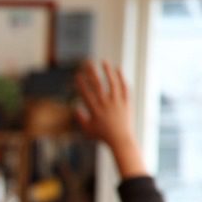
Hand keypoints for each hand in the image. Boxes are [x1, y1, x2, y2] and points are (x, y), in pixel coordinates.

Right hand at [74, 60, 146, 177]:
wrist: (120, 140)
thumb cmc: (103, 136)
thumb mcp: (87, 130)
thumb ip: (80, 119)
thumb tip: (75, 109)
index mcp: (94, 110)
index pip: (86, 93)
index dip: (81, 83)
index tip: (77, 75)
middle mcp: (105, 104)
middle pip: (97, 85)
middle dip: (91, 72)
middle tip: (87, 63)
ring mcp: (116, 102)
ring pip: (112, 83)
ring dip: (107, 71)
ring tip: (103, 62)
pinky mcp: (126, 102)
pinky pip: (124, 87)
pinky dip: (121, 78)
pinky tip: (118, 70)